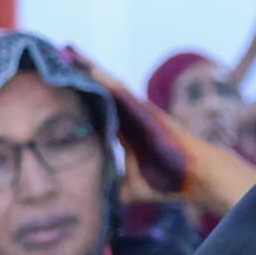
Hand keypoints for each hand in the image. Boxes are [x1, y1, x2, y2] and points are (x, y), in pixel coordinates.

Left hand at [69, 48, 255, 217]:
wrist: (196, 177)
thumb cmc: (169, 181)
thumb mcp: (132, 188)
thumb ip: (114, 189)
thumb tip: (97, 204)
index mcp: (125, 131)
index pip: (98, 107)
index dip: (81, 94)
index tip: (59, 80)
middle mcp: (131, 115)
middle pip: (102, 89)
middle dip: (82, 71)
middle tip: (60, 52)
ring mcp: (139, 110)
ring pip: (109, 85)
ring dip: (90, 68)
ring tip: (69, 50)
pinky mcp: (147, 110)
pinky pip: (122, 92)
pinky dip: (106, 79)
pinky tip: (90, 67)